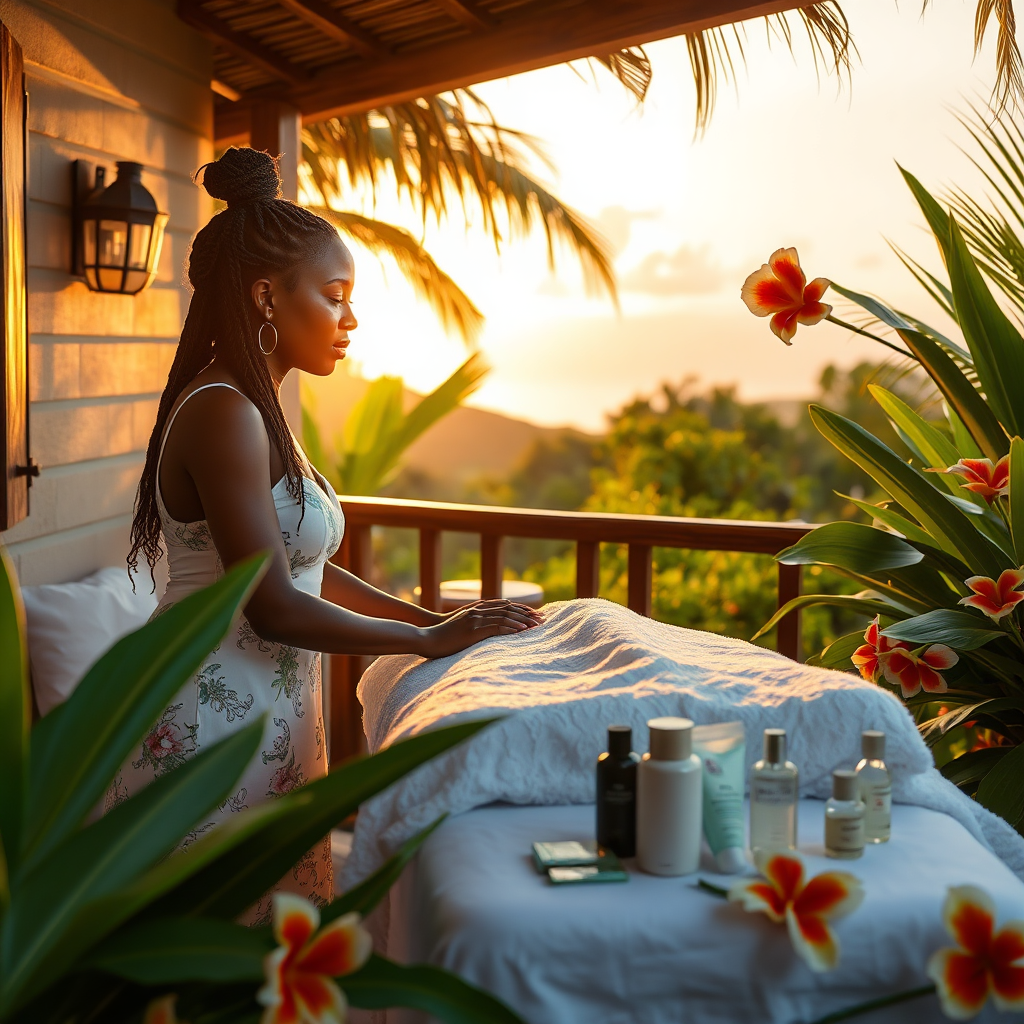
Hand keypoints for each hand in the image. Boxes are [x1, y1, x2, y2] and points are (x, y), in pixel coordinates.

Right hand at [418, 599, 542, 658]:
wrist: (427, 638)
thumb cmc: (443, 634)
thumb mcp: (460, 624)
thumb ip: (474, 621)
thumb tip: (487, 628)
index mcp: (476, 608)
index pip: (504, 605)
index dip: (520, 608)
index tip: (534, 613)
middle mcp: (478, 611)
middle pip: (508, 609)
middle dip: (527, 613)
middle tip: (542, 618)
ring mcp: (476, 619)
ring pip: (505, 616)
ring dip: (523, 620)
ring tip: (537, 625)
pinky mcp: (474, 630)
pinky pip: (497, 627)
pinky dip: (511, 628)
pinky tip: (522, 631)